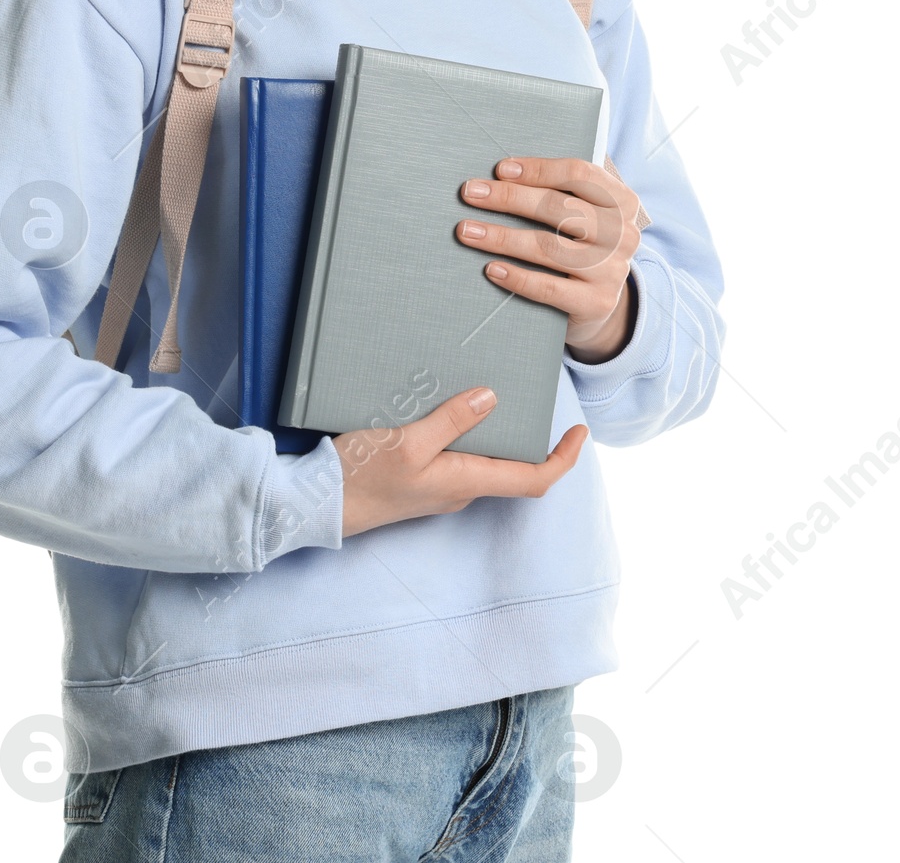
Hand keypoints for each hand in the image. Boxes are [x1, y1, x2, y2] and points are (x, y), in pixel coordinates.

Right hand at [333, 387, 586, 537]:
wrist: (320, 504)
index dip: (562, 459)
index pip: (532, 479)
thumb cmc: (362, 476)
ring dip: (498, 434)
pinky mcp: (421, 480)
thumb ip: (451, 420)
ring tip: (497, 395)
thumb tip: (492, 398)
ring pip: (485, 462)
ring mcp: (440, 488)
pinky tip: (452, 409)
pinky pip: (459, 458)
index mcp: (465, 482)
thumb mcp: (408, 440)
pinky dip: (468, 435)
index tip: (580, 433)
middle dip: (533, 440)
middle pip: (513, 469)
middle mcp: (460, 489)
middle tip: (539, 400)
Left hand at [456, 157, 641, 361]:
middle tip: (470, 192)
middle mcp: (623, 234)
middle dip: (509, 198)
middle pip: (559, 208)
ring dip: (501, 236)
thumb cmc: (581, 244)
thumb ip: (560, 189)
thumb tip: (504, 171)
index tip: (500, 169)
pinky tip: (491, 268)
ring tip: (467, 230)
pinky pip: (549, 287)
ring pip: (548, 247)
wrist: (599, 302)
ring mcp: (612, 270)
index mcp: (622, 201)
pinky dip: (517, 276)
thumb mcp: (584, 212)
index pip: (579, 174)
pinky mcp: (596, 302)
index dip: (537, 169)